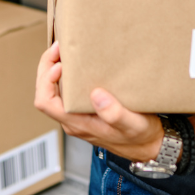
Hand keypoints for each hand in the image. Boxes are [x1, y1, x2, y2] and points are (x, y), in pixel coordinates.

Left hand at [34, 42, 163, 162]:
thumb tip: (96, 95)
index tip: (59, 64)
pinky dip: (65, 75)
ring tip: (63, 52)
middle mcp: (73, 120)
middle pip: (45, 94)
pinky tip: (76, 65)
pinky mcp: (84, 111)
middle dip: (47, 68)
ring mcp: (77, 116)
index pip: (45, 102)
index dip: (46, 81)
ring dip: (54, 70)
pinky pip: (65, 92)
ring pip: (53, 92)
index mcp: (78, 124)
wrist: (149, 146)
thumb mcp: (133, 125)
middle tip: (58, 48)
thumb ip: (115, 114)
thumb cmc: (141, 138)